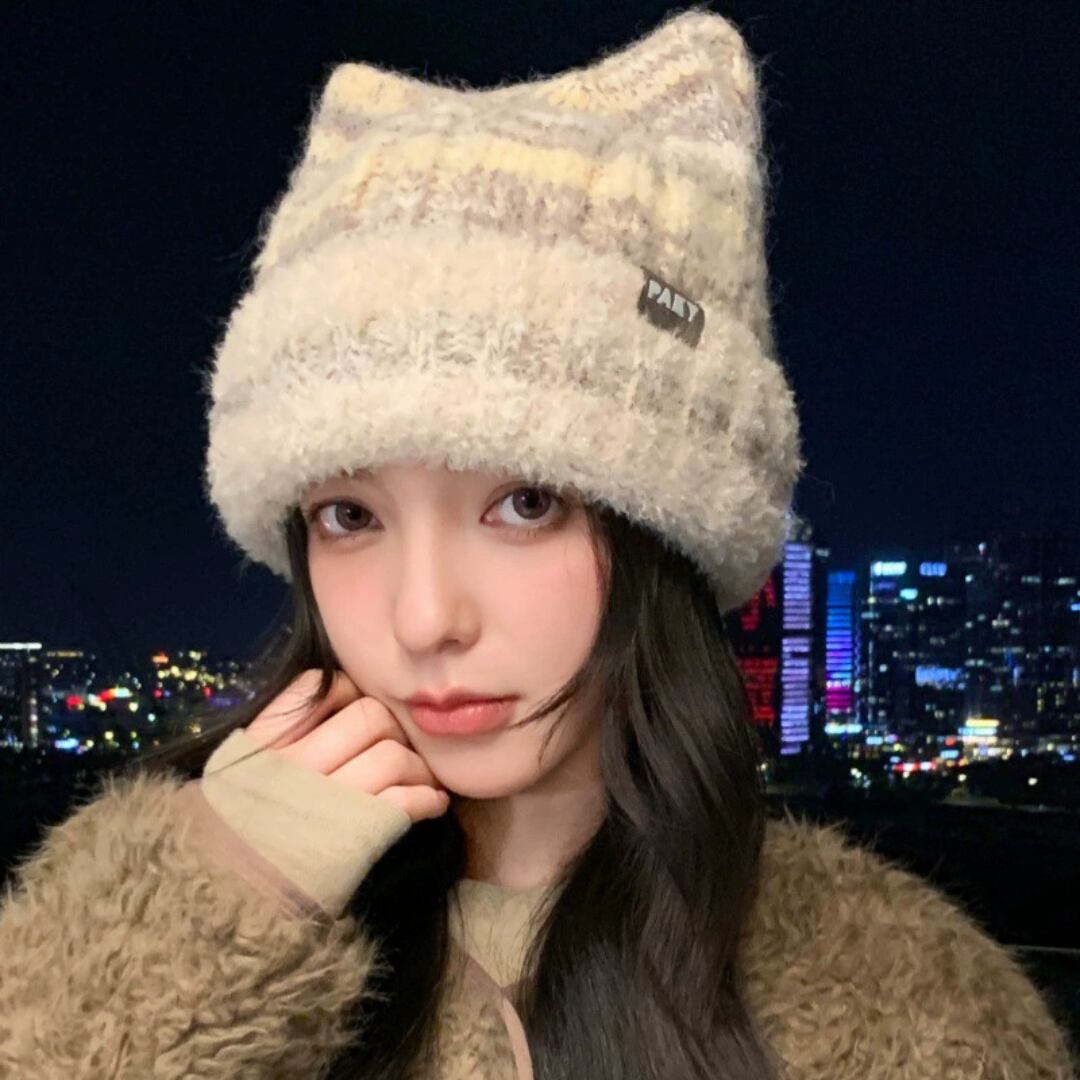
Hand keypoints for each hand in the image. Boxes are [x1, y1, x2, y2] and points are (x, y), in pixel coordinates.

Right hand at [242, 668, 450, 823]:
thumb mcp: (231, 776)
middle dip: (392, 729)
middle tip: (399, 748)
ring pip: (393, 755)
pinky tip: (433, 803)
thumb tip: (333, 703)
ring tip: (422, 780)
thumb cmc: (227, 843)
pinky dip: (427, 799)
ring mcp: (325, 802)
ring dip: (418, 767)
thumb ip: (273, 739)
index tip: (356, 712)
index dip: (348, 693)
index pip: (319, 687)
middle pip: (369, 715)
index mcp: (261, 745)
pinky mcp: (353, 840)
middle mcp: (294, 766)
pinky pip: (405, 802)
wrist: (218, 909)